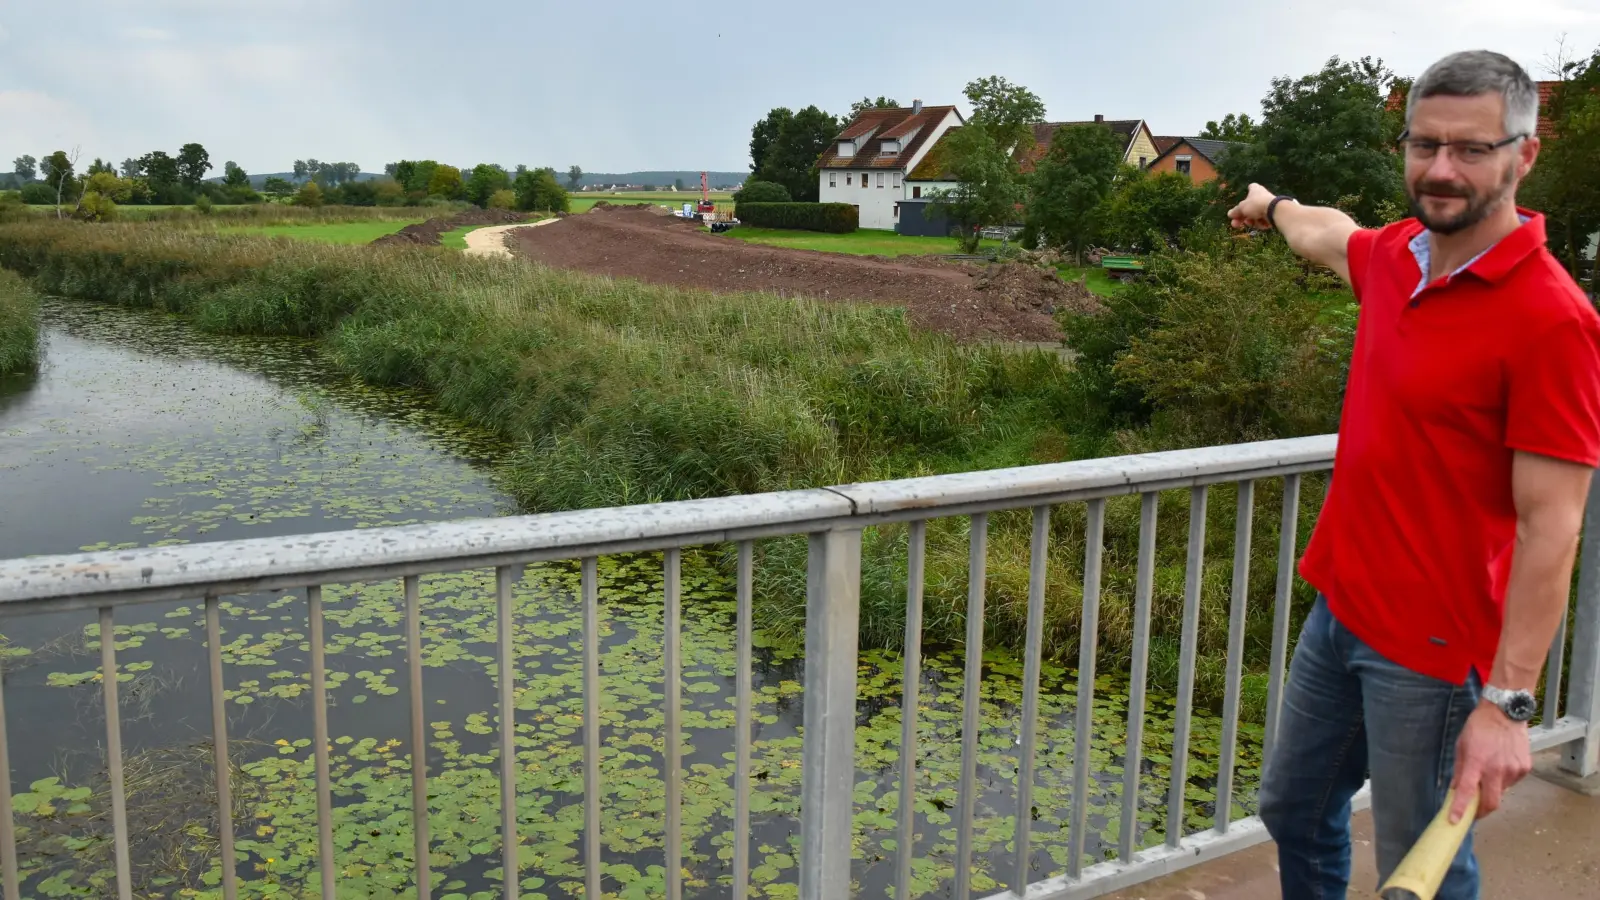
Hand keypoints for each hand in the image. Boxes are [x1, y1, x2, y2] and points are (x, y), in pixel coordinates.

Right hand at [1228, 183, 1276, 229]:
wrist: (1275, 211)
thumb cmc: (1256, 204)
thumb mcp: (1241, 208)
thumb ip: (1235, 211)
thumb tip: (1229, 214)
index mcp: (1255, 190)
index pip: (1251, 188)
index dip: (1246, 193)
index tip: (1242, 201)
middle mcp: (1262, 196)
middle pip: (1250, 207)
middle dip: (1242, 217)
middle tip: (1235, 224)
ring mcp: (1268, 206)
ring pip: (1255, 215)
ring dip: (1251, 221)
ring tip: (1250, 223)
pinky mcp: (1273, 214)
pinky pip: (1263, 220)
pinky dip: (1261, 223)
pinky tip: (1262, 224)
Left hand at [1448, 701, 1532, 821]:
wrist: (1505, 713)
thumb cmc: (1479, 727)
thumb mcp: (1462, 746)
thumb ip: (1460, 770)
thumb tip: (1456, 790)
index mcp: (1477, 762)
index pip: (1468, 791)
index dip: (1460, 808)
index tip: (1454, 821)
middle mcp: (1497, 769)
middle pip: (1491, 803)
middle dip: (1482, 812)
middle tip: (1474, 811)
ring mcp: (1513, 770)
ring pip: (1502, 792)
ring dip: (1493, 789)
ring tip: (1489, 771)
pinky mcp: (1525, 768)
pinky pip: (1512, 782)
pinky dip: (1504, 779)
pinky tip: (1501, 764)